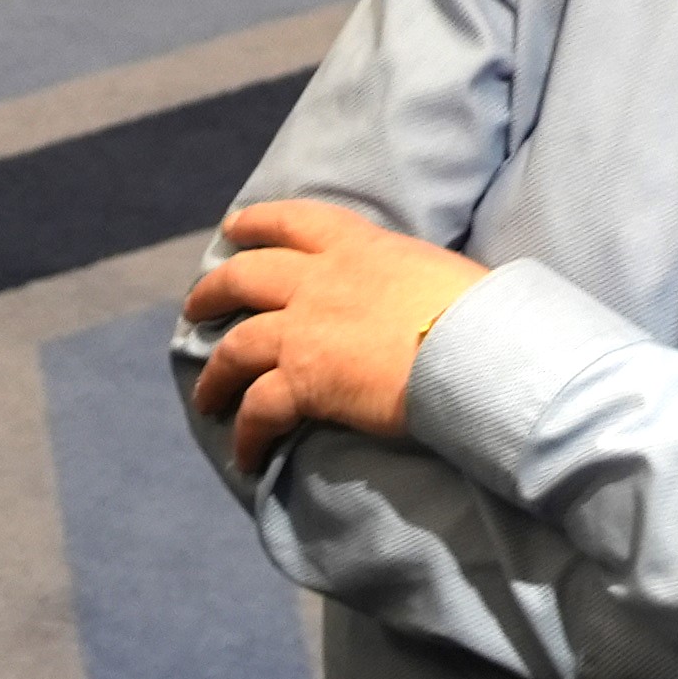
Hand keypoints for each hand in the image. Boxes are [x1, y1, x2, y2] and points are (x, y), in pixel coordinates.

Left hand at [181, 197, 487, 473]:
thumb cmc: (482, 315)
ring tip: (205, 397)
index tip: (234, 228)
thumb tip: (414, 298)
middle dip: (211, 293)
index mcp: (358, 247)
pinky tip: (244, 456)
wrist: (479, 350)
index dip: (258, 222)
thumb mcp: (437, 272)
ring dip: (213, 375)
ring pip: (234, 347)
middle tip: (195, 310)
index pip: (295, 221)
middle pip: (244, 277)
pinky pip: (257, 410)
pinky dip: (246, 435)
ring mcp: (305, 329)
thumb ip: (405, 278)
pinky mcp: (303, 380)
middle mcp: (321, 280)